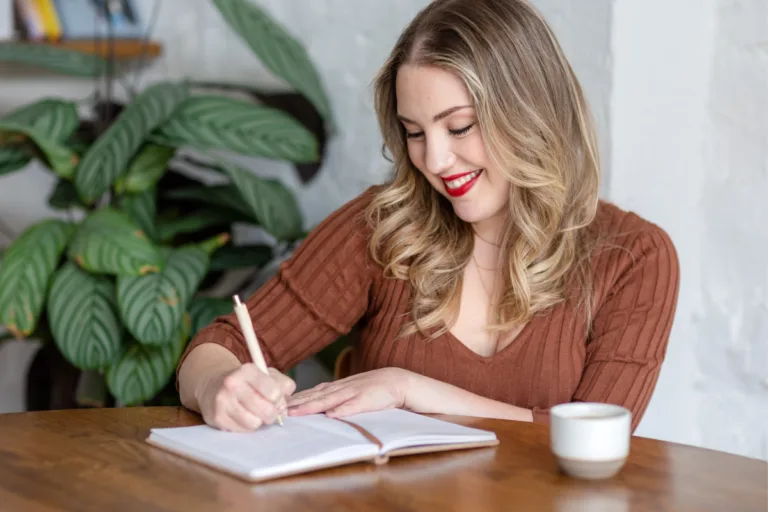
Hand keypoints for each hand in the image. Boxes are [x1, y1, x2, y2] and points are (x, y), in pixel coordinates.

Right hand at [197, 364, 295, 431]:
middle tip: (269, 412)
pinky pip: (242, 431)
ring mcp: (223, 401)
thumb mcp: (266, 375)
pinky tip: (242, 418)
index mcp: (248, 370)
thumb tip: (286, 403)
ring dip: (259, 422)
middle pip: (266, 410)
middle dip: (272, 414)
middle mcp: (233, 383)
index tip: (276, 400)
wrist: (213, 385)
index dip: (280, 400)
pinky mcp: (217, 417)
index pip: (274, 392)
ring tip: (255, 414)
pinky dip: (246, 427)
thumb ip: (283, 385)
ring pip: (254, 423)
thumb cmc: (246, 382)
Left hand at [287, 368, 411, 417]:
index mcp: (338, 387)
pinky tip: (330, 415)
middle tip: (279, 410)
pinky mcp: (366, 399)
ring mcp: (354, 392)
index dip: (297, 399)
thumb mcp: (353, 393)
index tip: (281, 405)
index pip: (314, 392)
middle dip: (297, 403)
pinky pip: (352, 405)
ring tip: (295, 413)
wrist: (397, 381)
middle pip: (316, 395)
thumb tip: (323, 410)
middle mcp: (342, 388)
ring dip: (311, 405)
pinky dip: (341, 409)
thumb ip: (338, 399)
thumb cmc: (374, 389)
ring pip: (328, 399)